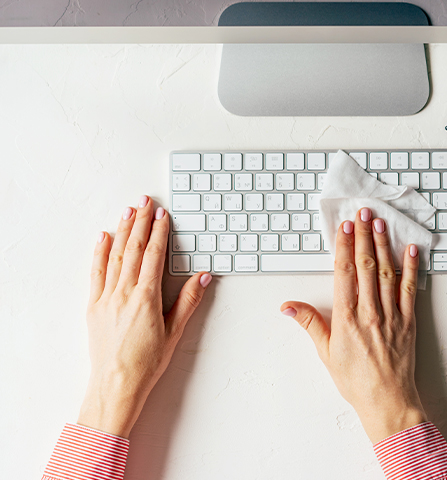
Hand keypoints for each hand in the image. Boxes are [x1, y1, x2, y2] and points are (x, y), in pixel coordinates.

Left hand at [78, 195, 211, 437]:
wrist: (116, 385)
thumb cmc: (146, 363)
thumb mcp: (174, 332)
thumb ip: (188, 301)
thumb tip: (203, 277)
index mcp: (146, 298)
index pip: (154, 256)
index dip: (159, 233)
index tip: (163, 216)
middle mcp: (124, 293)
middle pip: (134, 249)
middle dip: (141, 223)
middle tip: (145, 202)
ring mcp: (106, 298)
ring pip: (115, 256)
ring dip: (122, 231)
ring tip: (128, 212)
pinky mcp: (94, 306)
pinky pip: (96, 272)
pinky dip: (99, 252)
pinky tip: (102, 238)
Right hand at [281, 208, 425, 443]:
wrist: (387, 400)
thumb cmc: (355, 379)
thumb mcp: (325, 351)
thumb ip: (309, 323)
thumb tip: (287, 306)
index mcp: (346, 317)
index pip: (344, 272)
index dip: (344, 246)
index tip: (344, 227)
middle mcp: (369, 311)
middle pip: (366, 265)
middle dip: (363, 236)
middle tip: (363, 214)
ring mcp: (391, 314)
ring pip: (387, 271)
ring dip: (383, 244)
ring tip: (380, 224)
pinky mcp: (408, 320)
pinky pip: (410, 288)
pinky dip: (410, 267)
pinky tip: (410, 249)